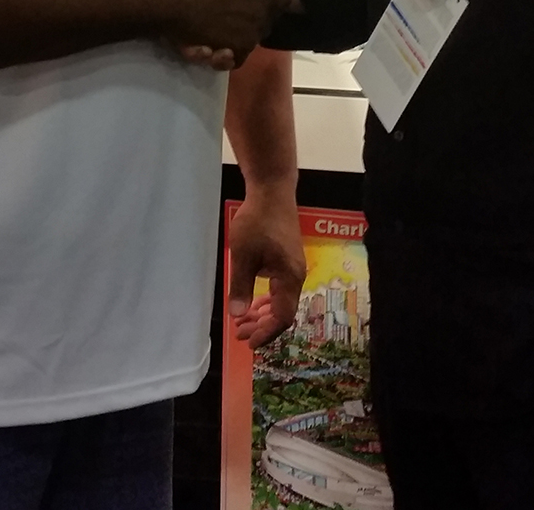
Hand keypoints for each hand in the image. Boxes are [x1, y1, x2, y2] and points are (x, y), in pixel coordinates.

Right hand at [161, 0, 288, 67]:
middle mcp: (261, 12)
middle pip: (264, 20)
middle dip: (249, 18)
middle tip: (224, 13)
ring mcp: (248, 35)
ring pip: (247, 41)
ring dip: (230, 39)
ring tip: (208, 33)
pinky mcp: (229, 53)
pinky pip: (231, 59)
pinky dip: (220, 57)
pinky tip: (204, 47)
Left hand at [227, 187, 305, 348]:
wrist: (272, 190)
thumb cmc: (258, 221)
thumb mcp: (243, 255)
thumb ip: (241, 287)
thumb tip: (238, 316)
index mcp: (289, 277)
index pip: (283, 316)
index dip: (267, 332)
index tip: (248, 342)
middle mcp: (295, 275)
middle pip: (283, 311)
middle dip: (261, 325)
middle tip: (239, 334)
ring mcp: (292, 266)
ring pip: (280, 299)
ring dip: (262, 313)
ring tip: (242, 321)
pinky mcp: (287, 258)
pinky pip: (279, 288)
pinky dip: (265, 298)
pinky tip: (253, 301)